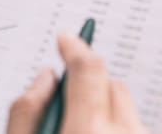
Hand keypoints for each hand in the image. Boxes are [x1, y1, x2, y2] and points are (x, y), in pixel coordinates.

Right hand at [7, 32, 146, 133]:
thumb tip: (46, 77)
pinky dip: (115, 127)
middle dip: (88, 85)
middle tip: (67, 106)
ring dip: (103, 110)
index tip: (67, 38)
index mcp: (87, 132)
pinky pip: (133, 125)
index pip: (87, 68)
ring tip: (80, 132)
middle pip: (109, 84)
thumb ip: (27, 112)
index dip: (75, 48)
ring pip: (123, 105)